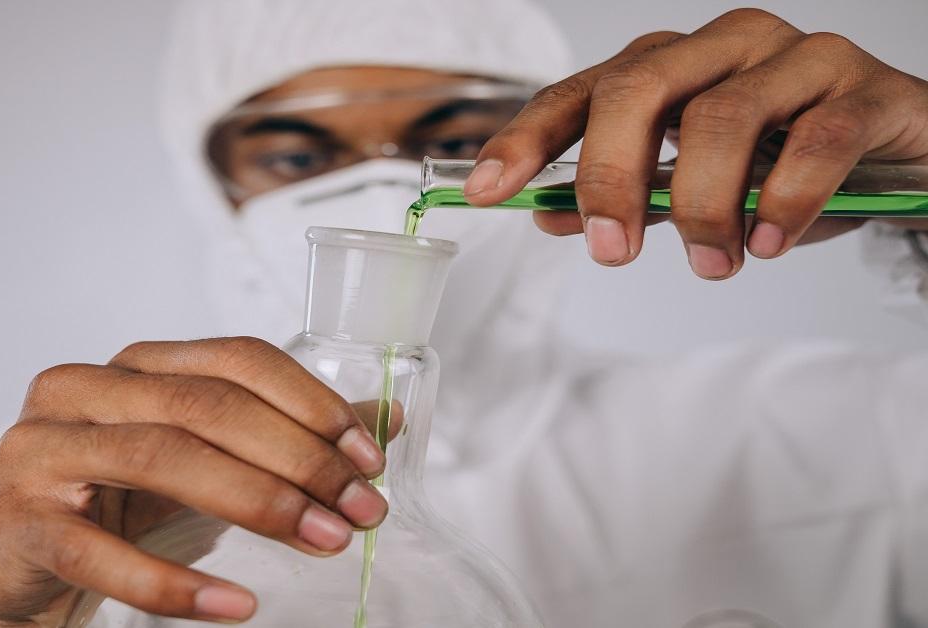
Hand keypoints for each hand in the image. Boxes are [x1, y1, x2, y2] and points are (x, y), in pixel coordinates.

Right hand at [0, 337, 392, 625]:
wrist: (2, 560)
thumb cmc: (109, 500)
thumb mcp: (198, 458)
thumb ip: (281, 436)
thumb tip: (385, 422)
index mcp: (135, 364)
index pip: (236, 359)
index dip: (311, 402)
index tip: (368, 457)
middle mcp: (84, 388)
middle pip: (207, 406)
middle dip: (298, 457)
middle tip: (359, 508)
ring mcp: (44, 449)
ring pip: (162, 458)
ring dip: (257, 502)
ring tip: (322, 540)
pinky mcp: (20, 519)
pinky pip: (103, 552)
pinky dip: (175, 583)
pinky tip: (236, 604)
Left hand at [467, 8, 927, 278]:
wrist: (900, 155)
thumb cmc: (785, 165)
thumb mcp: (692, 187)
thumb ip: (625, 196)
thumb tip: (543, 213)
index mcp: (670, 65)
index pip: (579, 93)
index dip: (526, 140)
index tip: (483, 191)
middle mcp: (724, 46)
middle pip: (637, 90)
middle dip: (608, 177)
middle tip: (612, 251)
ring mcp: (796, 58)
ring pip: (720, 119)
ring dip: (703, 207)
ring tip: (712, 261)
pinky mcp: (864, 89)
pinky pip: (814, 141)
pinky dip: (783, 201)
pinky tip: (769, 242)